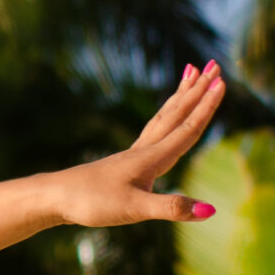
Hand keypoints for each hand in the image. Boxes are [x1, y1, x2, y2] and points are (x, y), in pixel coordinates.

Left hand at [51, 60, 225, 228]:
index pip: (186, 129)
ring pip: (163, 119)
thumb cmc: (90, 203)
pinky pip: (153, 131)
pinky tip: (167, 122)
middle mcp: (143, 151)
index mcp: (150, 159)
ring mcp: (132, 155)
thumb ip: (171, 208)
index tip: (221, 80)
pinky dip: (166, 117)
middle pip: (176, 115)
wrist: (53, 197)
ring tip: (191, 75)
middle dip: (197, 91)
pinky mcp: (124, 163)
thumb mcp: (134, 209)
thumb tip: (210, 210)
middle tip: (214, 64)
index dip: (206, 106)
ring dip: (181, 97)